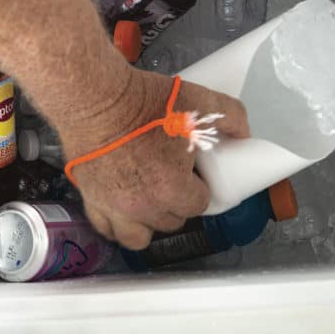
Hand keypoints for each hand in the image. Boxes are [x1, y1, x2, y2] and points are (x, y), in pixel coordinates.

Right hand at [57, 69, 249, 249]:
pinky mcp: (90, 198)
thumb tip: (244, 133)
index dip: (199, 189)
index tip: (194, 175)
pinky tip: (122, 208)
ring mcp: (114, 207)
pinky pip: (106, 228)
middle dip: (177, 205)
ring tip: (149, 202)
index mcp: (172, 188)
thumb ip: (230, 116)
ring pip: (137, 237)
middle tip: (173, 180)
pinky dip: (116, 224)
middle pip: (170, 222)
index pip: (198, 205)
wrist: (95, 96)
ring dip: (148, 223)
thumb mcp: (197, 100)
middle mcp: (143, 206)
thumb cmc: (144, 100)